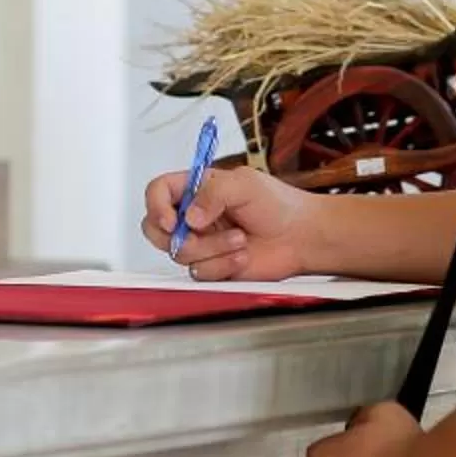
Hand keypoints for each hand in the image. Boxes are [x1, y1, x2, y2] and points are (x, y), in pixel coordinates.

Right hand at [141, 163, 320, 280]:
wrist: (300, 237)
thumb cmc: (278, 205)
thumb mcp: (244, 184)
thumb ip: (212, 194)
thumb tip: (189, 218)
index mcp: (196, 189)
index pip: (158, 191)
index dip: (156, 206)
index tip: (172, 220)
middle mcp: (194, 217)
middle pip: (154, 229)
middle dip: (174, 236)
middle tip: (197, 233)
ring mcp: (201, 243)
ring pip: (180, 253)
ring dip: (212, 248)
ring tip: (239, 239)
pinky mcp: (212, 267)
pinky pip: (200, 272)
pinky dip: (222, 265)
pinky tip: (242, 256)